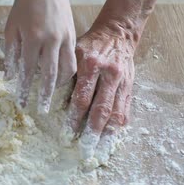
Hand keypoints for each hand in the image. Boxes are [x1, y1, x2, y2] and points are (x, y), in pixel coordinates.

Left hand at [4, 0, 76, 112]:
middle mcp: (51, 40)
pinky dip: (66, 73)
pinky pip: (73, 60)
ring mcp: (65, 39)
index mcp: (32, 38)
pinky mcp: (74, 36)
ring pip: (66, 70)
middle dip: (45, 95)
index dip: (24, 88)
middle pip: (49, 75)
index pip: (27, 70)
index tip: (21, 103)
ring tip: (51, 95)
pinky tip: (59, 79)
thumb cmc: (25, 5)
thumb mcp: (11, 27)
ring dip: (58, 86)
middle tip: (41, 110)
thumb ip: (11, 53)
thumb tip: (10, 77)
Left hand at [64, 24, 134, 162]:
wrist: (118, 33)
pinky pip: (126, 110)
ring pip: (116, 113)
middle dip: (92, 132)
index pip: (82, 97)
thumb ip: (66, 73)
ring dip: (107, 134)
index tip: (67, 133)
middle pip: (101, 109)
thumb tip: (52, 96)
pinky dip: (119, 126)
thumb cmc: (91, 44)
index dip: (75, 117)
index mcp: (91, 65)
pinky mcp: (130, 87)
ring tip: (100, 150)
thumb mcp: (75, 52)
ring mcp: (122, 82)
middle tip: (84, 149)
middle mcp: (109, 75)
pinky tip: (112, 139)